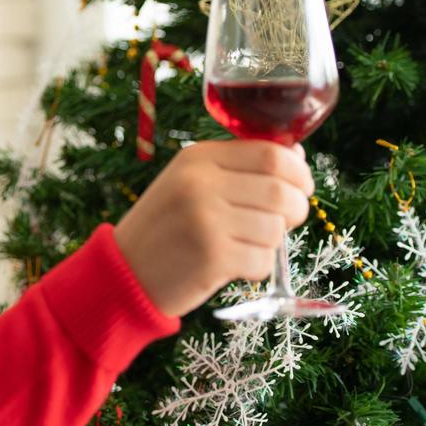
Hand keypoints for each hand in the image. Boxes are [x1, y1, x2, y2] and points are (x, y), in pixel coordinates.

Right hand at [112, 139, 314, 316]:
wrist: (124, 272)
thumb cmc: (166, 226)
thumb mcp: (190, 182)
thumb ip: (238, 167)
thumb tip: (296, 157)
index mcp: (198, 158)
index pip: (271, 153)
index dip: (298, 171)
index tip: (301, 186)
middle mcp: (201, 183)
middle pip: (280, 190)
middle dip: (296, 208)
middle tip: (288, 220)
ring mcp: (206, 220)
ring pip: (276, 228)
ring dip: (272, 242)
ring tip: (246, 244)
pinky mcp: (212, 257)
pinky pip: (263, 260)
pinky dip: (258, 267)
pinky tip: (235, 265)